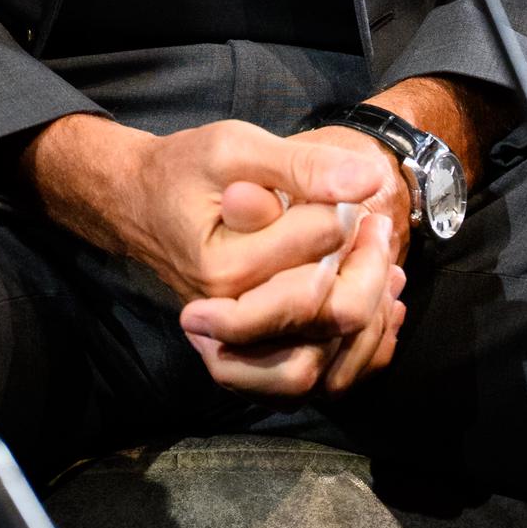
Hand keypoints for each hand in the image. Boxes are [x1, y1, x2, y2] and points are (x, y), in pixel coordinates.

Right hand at [178, 124, 411, 395]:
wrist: (143, 208)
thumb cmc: (187, 171)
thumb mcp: (235, 146)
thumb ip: (300, 164)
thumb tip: (368, 177)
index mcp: (222, 270)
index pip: (318, 247)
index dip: (346, 211)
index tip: (346, 186)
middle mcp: (230, 325)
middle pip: (334, 314)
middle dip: (370, 266)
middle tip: (374, 224)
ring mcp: (242, 353)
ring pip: (332, 364)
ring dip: (374, 316)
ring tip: (383, 266)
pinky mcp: (256, 365)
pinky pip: (322, 380)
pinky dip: (362, 349)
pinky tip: (380, 303)